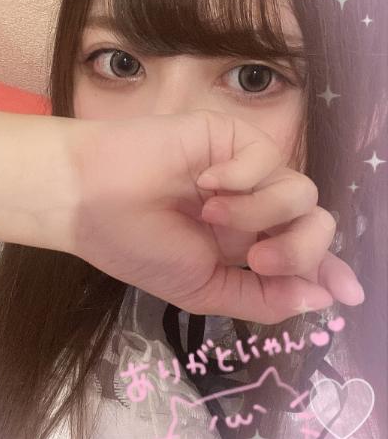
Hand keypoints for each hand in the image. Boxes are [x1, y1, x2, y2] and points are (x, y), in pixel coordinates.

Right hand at [68, 110, 363, 323]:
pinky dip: (242, 176)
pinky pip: (269, 158)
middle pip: (316, 225)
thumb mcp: (201, 289)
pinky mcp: (233, 138)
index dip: (328, 271)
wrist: (91, 200)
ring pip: (301, 193)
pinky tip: (205, 181)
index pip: (302, 256)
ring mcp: (245, 172)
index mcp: (245, 245)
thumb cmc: (137, 245)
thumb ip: (260, 298)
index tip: (348, 294)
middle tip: (256, 258)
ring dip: (260, 212)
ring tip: (211, 213)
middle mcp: (253, 208)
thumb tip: (320, 301)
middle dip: (299, 250)